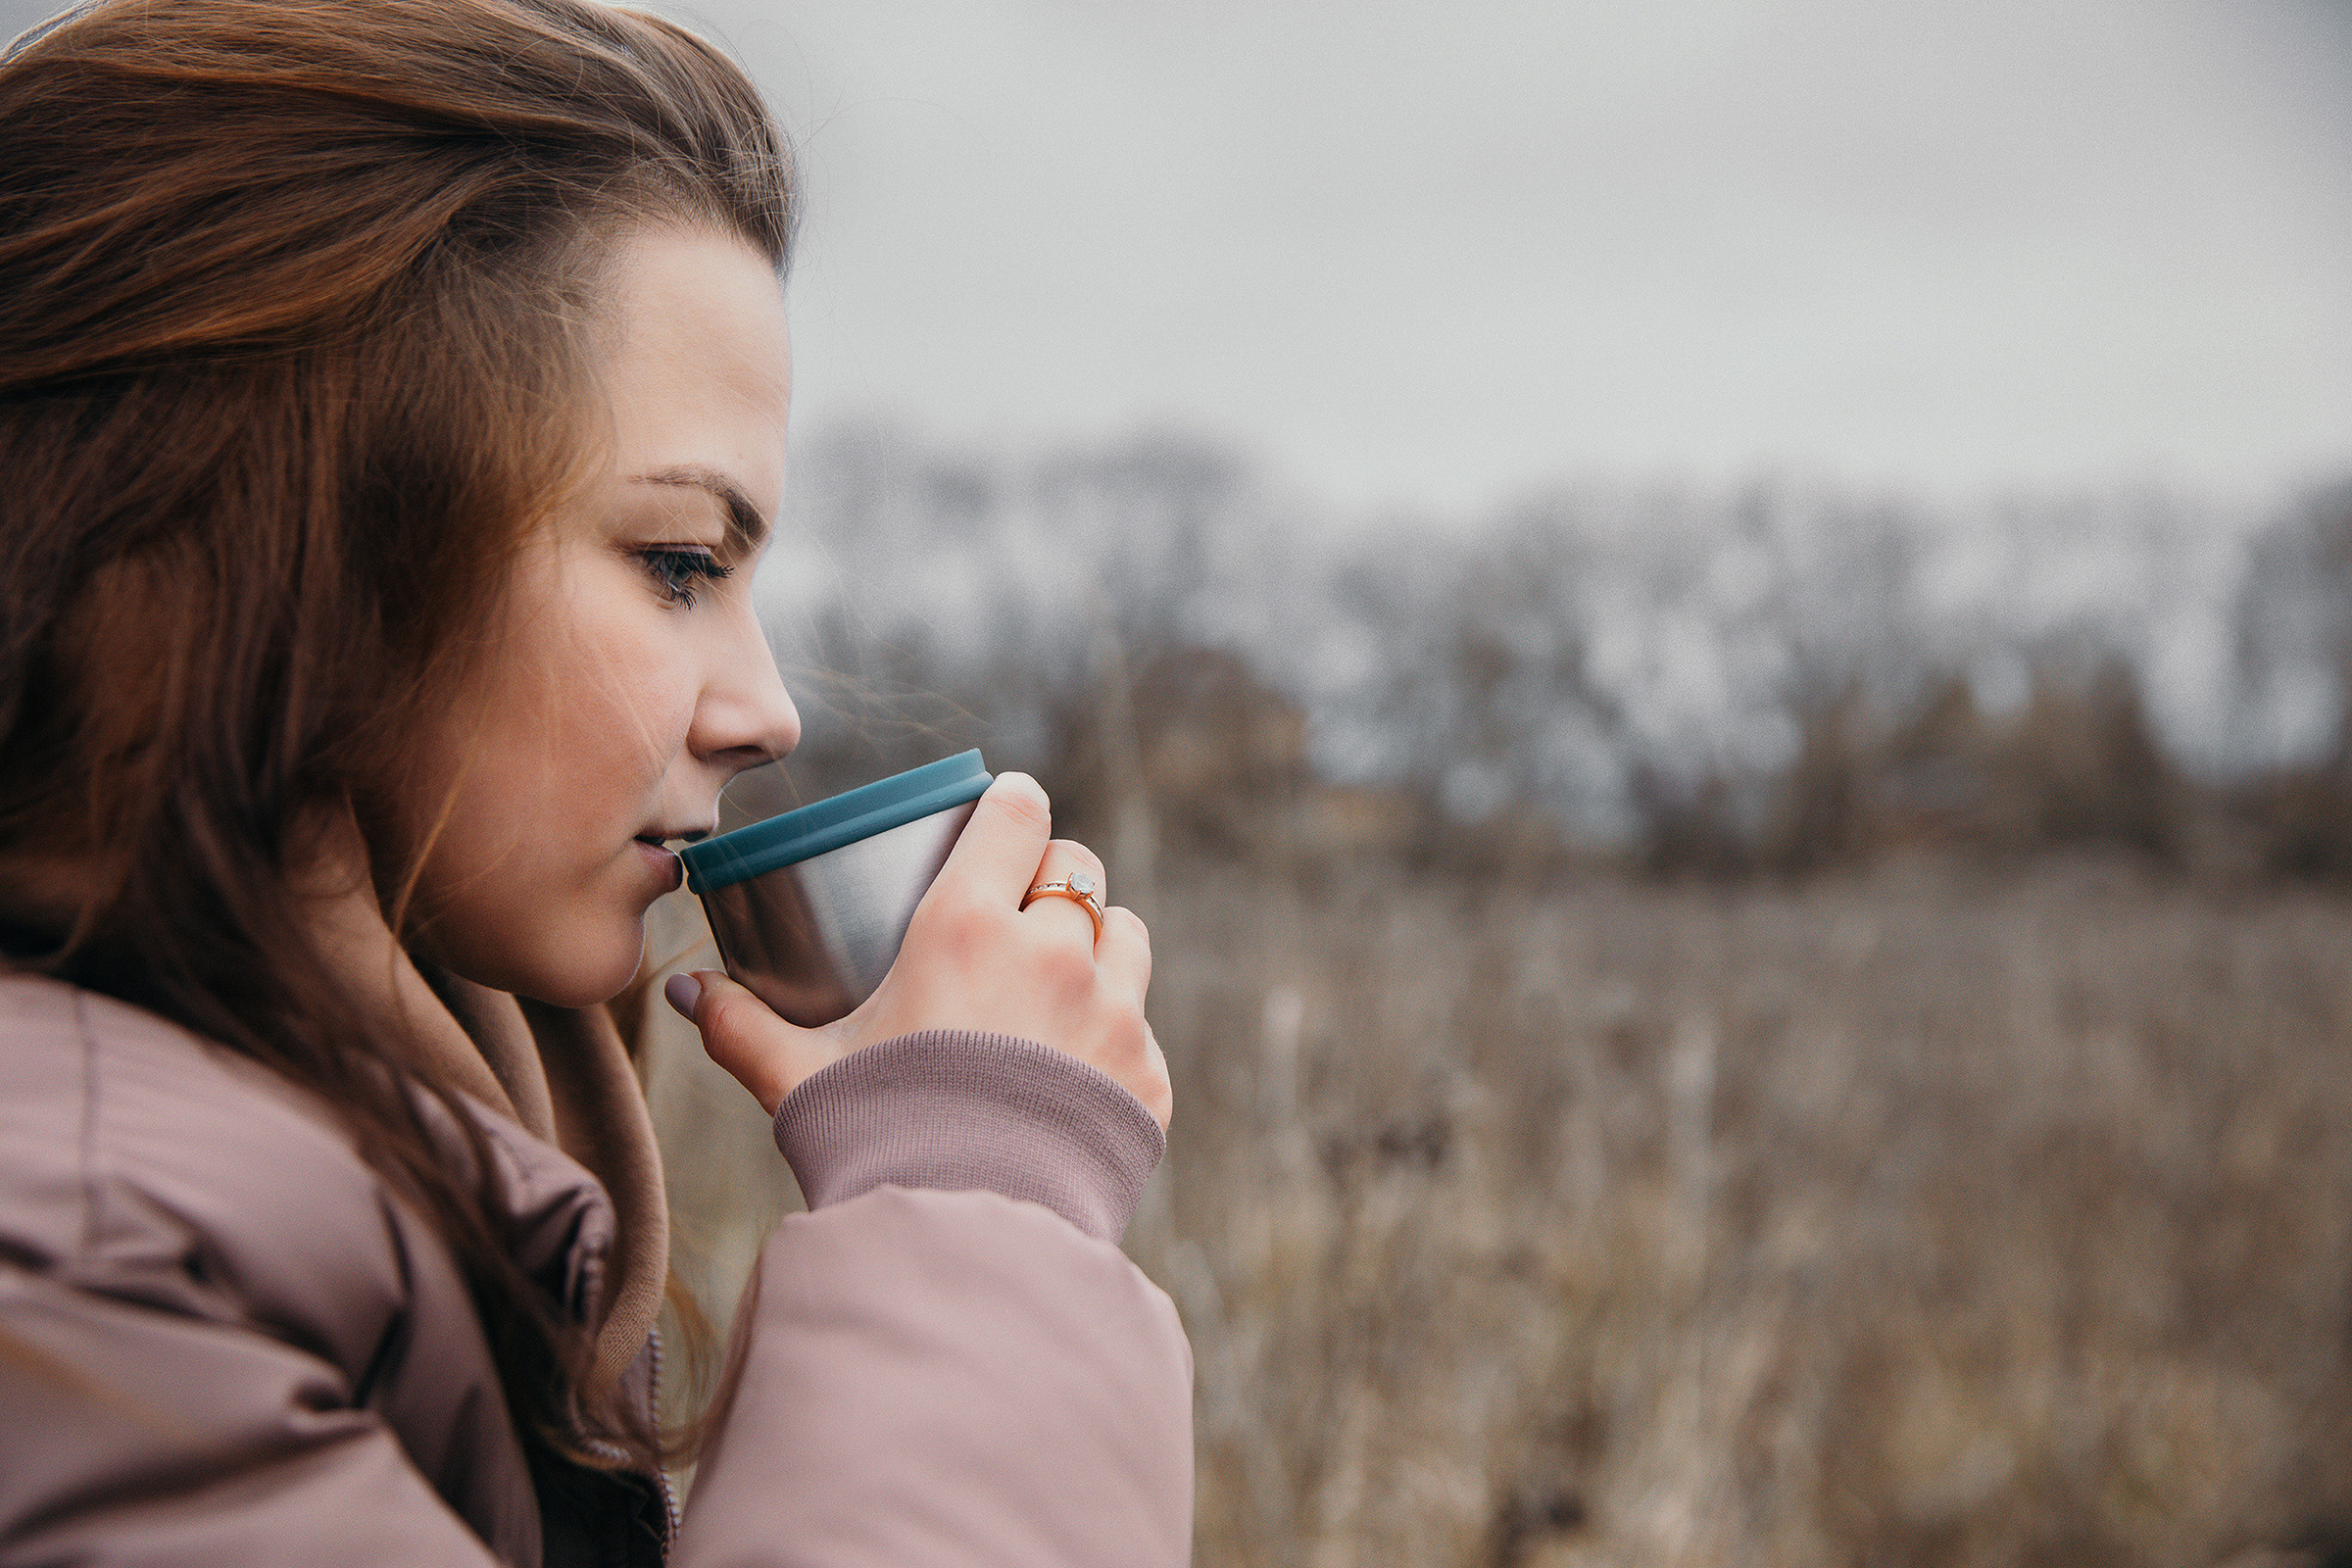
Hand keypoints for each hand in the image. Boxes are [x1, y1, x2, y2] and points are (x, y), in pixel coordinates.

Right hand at [667, 772, 1171, 1128]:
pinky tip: (1072, 1072)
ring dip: (1096, 945)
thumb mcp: (797, 1076)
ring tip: (1056, 983)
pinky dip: (1114, 1039)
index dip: (1013, 808)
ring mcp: (1113, 1013)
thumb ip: (740, 1025)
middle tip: (1017, 914)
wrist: (964, 1241)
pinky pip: (1140, 1029)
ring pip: (1125, 935)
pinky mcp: (1146, 1076)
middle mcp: (1055, 951)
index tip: (1001, 821)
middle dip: (1049, 878)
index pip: (1020, 811)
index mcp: (970, 926)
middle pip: (1078, 866)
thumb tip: (683, 991)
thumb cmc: (872, 1142)